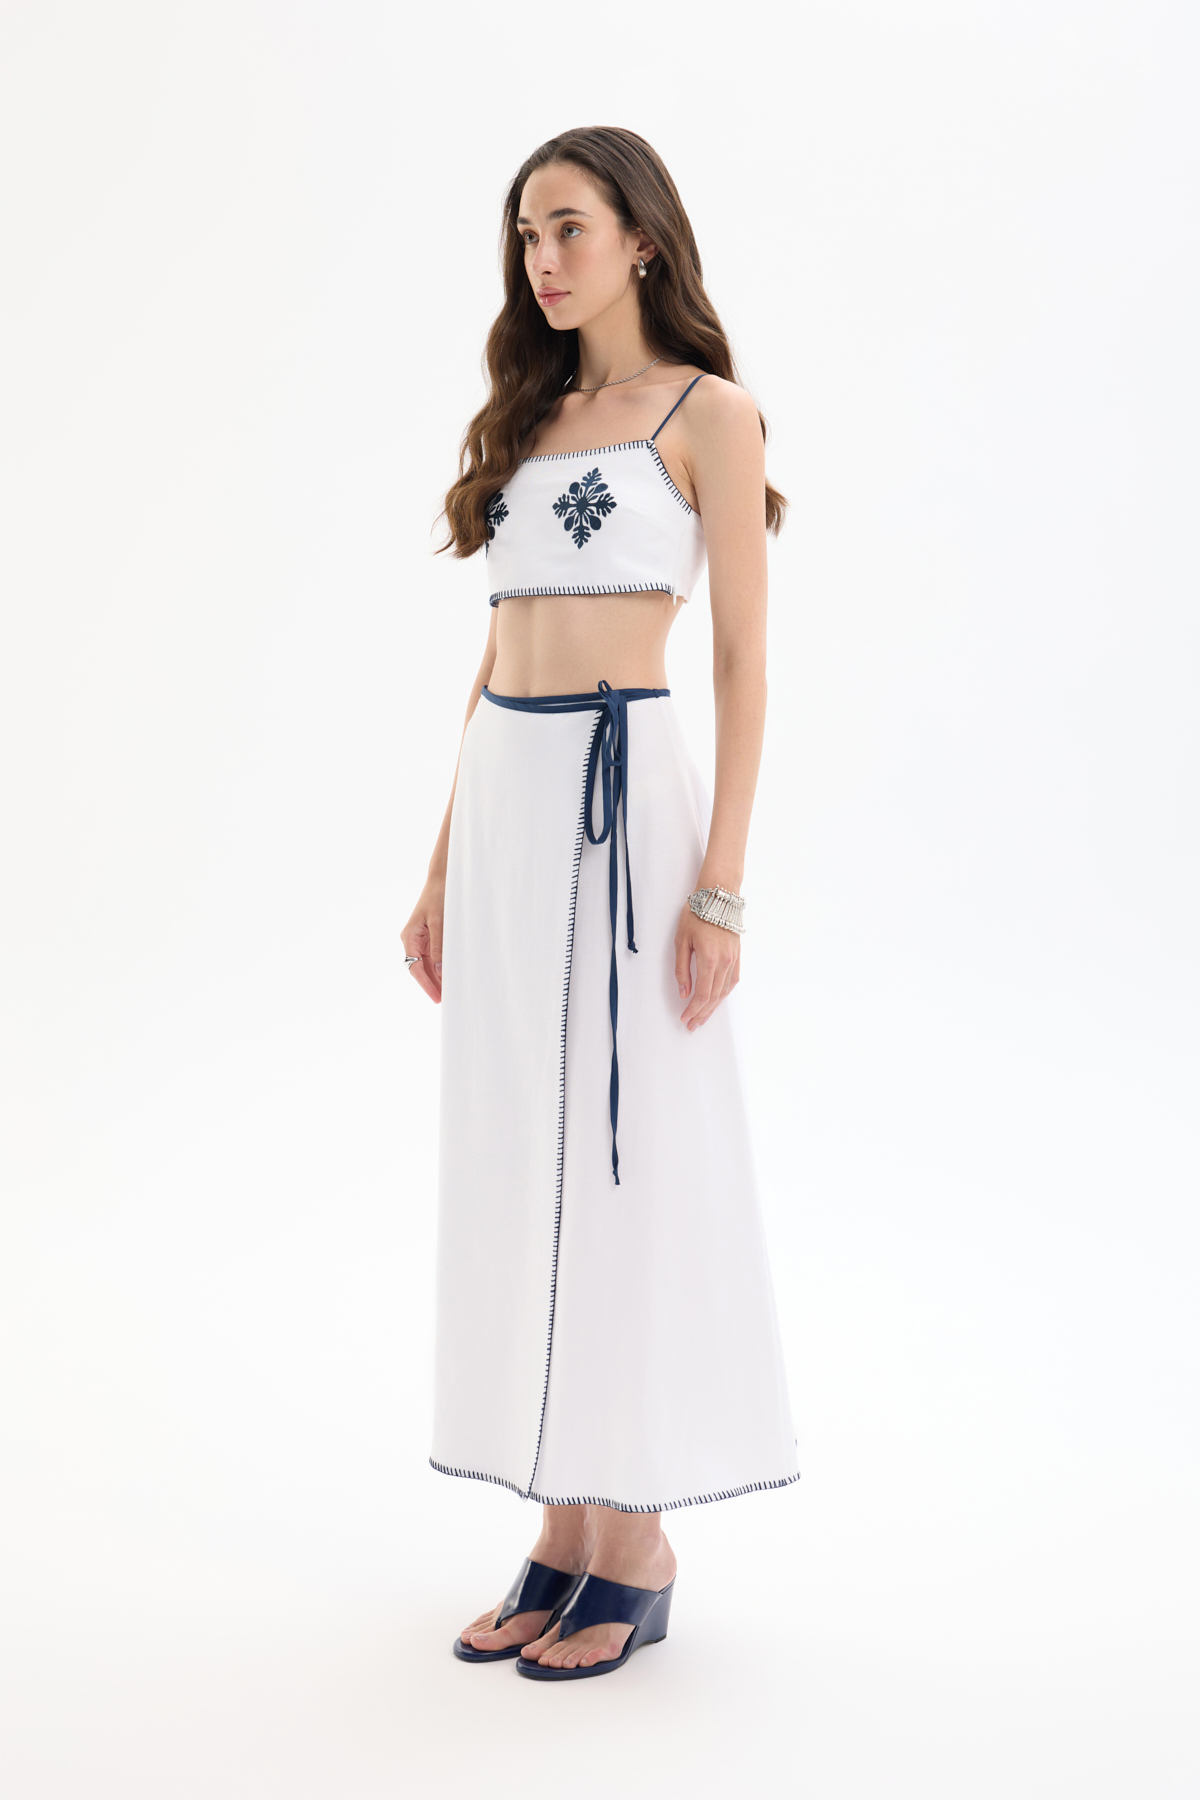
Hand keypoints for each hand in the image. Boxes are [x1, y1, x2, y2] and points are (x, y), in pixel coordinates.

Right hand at [402, 876, 444, 1001]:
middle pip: (420, 969)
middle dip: (432, 984)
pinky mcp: (430, 936)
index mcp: (409, 937)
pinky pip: (434, 956)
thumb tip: (438, 970)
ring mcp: (421, 939)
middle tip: (446, 999)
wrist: (443, 878)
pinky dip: (441, 966)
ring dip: (437, 977)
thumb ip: (439, 947)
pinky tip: (450, 975)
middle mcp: (412, 940)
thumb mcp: (439, 922)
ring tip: (450, 991)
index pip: (416, 968)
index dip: (427, 985)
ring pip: (427, 965)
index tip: (437, 998)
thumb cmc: (439, 896)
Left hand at [674, 901, 739, 1029]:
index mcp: (709, 959)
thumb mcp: (681, 941)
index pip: (702, 994)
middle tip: (692, 1025)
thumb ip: (682, 969)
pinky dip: (724, 993)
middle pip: (714, 997)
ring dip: (713, 1007)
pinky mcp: (737, 955)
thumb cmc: (697, 914)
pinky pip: (732, 980)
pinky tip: (717, 999)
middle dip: (702, 1013)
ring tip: (703, 1017)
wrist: (718, 896)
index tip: (685, 1018)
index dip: (694, 1010)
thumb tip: (683, 991)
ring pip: (724, 991)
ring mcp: (733, 959)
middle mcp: (724, 962)